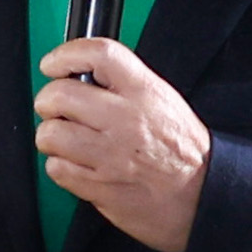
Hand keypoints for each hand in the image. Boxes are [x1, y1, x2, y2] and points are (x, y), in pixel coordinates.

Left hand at [33, 37, 212, 251]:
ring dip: (51, 136)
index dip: (66, 54)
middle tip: (55, 106)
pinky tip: (76, 164)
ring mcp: (110, 156)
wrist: (203, 196)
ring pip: (51, 134)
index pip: (98, 55)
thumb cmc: (183, 150)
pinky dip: (60, 165)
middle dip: (48, 100)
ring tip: (66, 138)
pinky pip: (57, 169)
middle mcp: (126, 121)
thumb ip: (124, 84)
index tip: (53, 64)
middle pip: (60, 95)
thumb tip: (80, 73)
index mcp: (144, 93)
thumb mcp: (163, 100)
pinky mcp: (100, 187)